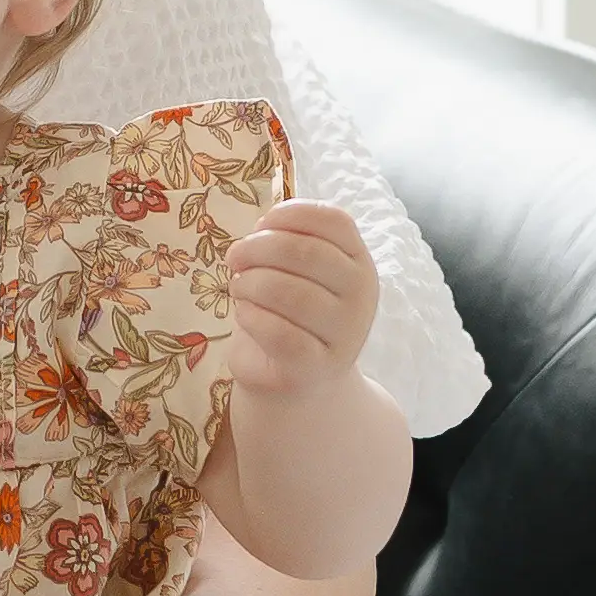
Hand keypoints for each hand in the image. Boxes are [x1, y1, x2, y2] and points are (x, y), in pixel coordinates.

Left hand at [226, 197, 379, 395]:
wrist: (298, 382)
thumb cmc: (291, 315)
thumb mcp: (295, 272)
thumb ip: (287, 242)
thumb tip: (264, 227)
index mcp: (358, 262)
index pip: (334, 221)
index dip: (290, 214)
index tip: (260, 225)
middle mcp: (361, 295)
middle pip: (305, 251)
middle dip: (257, 248)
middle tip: (235, 259)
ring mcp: (344, 333)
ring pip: (289, 291)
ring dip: (249, 284)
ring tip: (238, 288)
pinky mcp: (316, 366)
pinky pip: (277, 331)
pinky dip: (250, 316)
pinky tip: (244, 314)